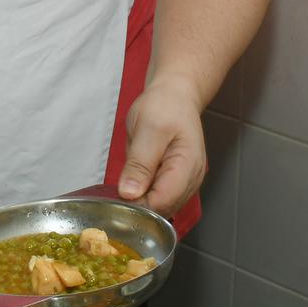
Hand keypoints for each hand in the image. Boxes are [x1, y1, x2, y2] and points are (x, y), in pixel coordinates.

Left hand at [118, 73, 206, 217]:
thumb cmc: (165, 106)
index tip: (117, 196)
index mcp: (187, 167)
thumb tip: (129, 194)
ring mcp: (185, 184)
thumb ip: (140, 163)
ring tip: (128, 180)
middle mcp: (190, 181)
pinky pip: (158, 198)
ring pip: (159, 208)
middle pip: (161, 210)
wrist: (175, 96)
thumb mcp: (148, 128)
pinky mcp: (176, 183)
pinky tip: (136, 181)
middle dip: (138, 205)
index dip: (137, 205)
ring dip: (140, 201)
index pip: (161, 203)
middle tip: (118, 187)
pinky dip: (144, 195)